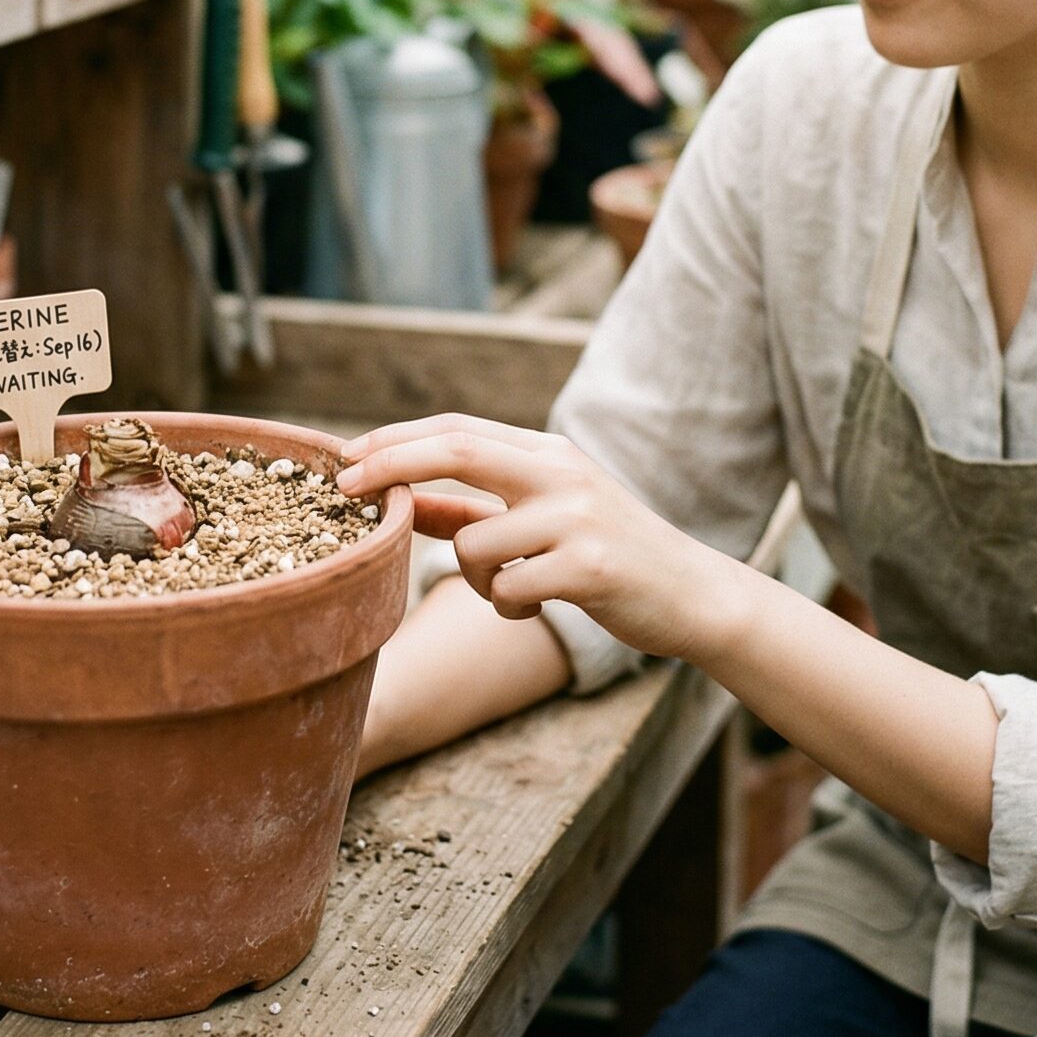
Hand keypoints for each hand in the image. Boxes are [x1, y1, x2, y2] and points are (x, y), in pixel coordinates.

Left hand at [337, 414, 742, 662]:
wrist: (692, 594)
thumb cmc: (606, 555)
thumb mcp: (541, 519)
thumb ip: (471, 509)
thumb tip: (400, 501)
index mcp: (547, 454)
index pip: (457, 430)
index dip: (395, 440)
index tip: (343, 456)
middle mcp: (561, 473)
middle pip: (458, 449)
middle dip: (392, 465)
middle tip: (345, 488)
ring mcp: (578, 517)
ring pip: (475, 542)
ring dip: (473, 579)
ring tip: (513, 590)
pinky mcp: (589, 566)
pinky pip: (507, 588)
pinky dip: (507, 605)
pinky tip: (541, 606)